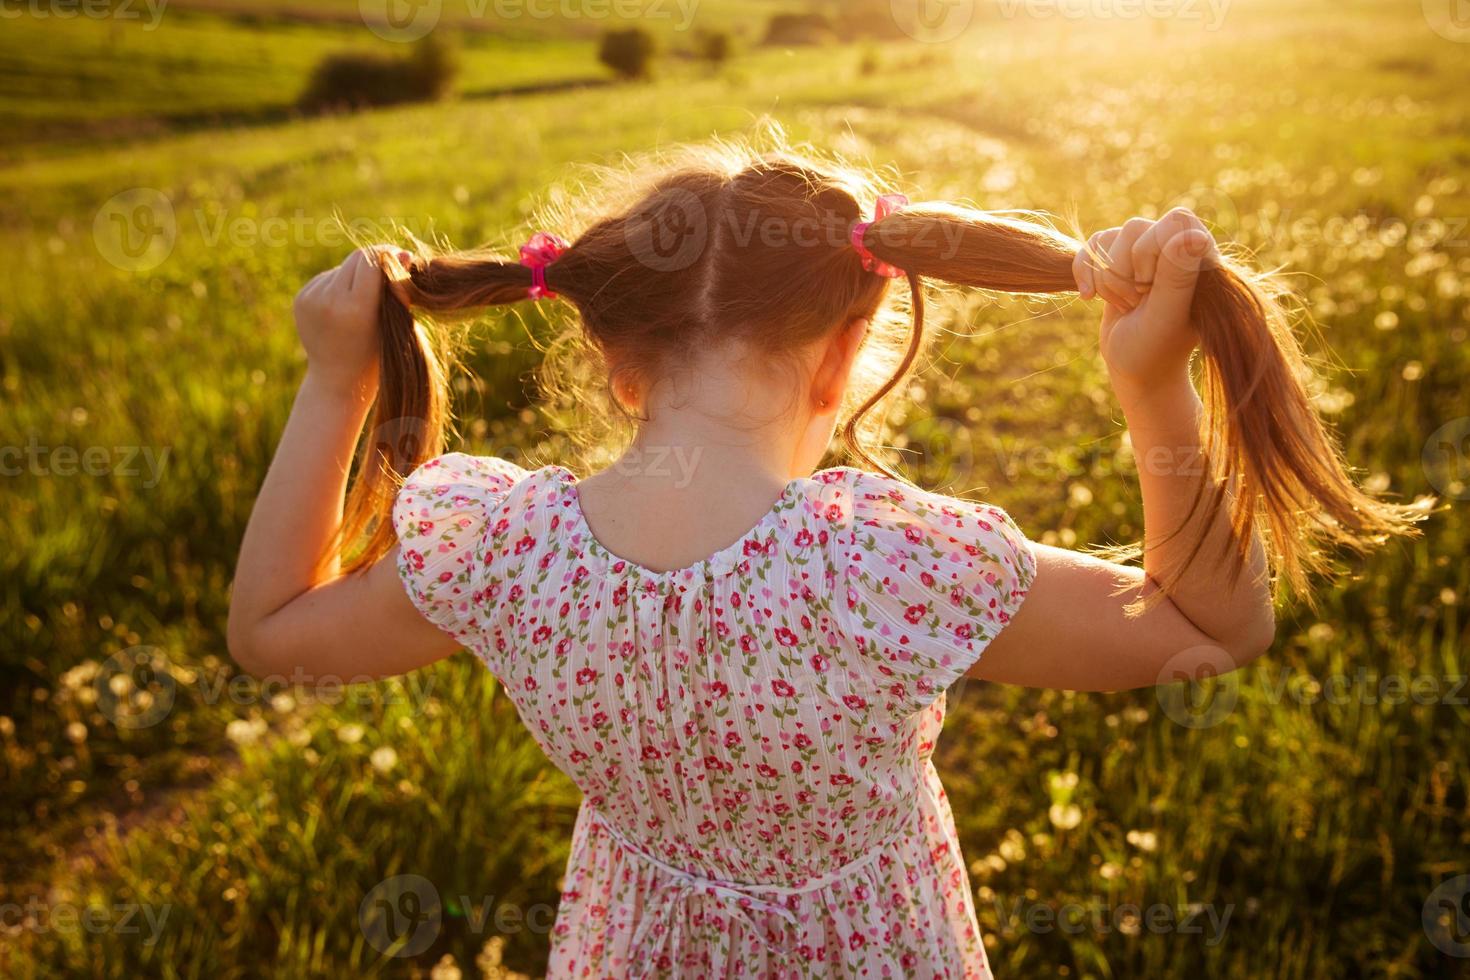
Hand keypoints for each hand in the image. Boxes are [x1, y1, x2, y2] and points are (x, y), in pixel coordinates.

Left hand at [291, 246, 411, 394]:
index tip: (402, 259)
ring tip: (363, 304)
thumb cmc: (376, 356)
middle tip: (388, 276)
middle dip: (375, 263)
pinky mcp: (301, 299)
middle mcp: (329, 300)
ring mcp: (311, 298)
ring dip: (357, 277)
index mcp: (356, 308)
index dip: (389, 255)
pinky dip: (340, 286)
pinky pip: (328, 278)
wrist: (337, 381)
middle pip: (357, 258)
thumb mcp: (394, 323)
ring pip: (342, 268)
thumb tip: (402, 253)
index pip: (372, 260)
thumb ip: (397, 289)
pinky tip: (345, 309)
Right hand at [1072, 208, 1218, 397]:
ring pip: (1111, 236)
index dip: (1151, 253)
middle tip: (1139, 304)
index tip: (1151, 290)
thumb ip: (1177, 277)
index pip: (1173, 221)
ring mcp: (1147, 253)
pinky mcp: (1121, 259)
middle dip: (1123, 272)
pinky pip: (1093, 245)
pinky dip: (1083, 272)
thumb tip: (1192, 234)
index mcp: (1202, 258)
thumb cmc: (1155, 352)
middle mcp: (1176, 249)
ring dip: (1106, 277)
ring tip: (1126, 306)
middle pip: (1135, 228)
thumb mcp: (1165, 317)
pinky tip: (1089, 298)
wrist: (1135, 371)